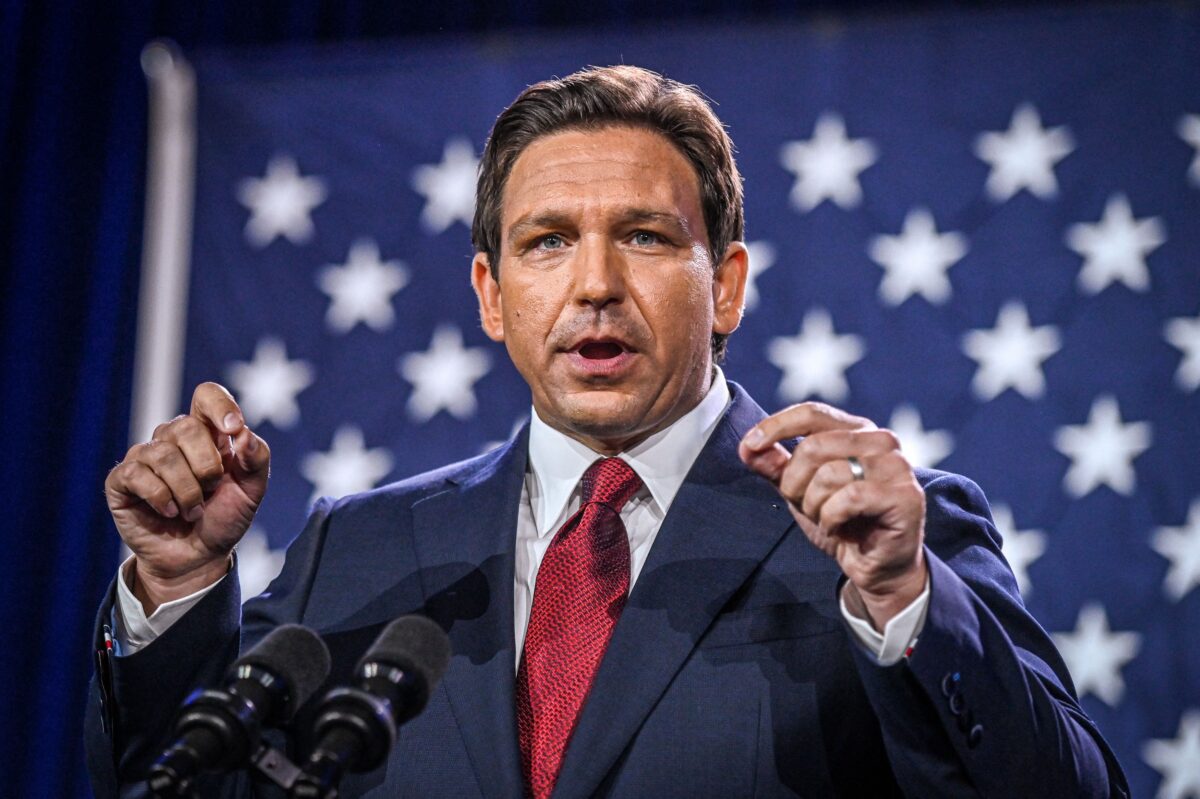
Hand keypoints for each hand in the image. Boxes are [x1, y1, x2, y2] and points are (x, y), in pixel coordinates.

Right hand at [105, 382, 269, 612]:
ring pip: (162, 454)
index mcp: (207, 434)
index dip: (219, 405)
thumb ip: (256, 459)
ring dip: (186, 490)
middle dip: (206, 465)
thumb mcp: (252, 491)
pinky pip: (137, 474)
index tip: (233, 428)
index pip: (206, 396)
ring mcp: (145, 458)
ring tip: (193, 510)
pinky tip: (169, 512)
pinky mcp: (122, 481)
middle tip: (211, 491)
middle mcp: (174, 439)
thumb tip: (244, 434)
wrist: (199, 558)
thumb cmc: (224, 518)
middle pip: (185, 426)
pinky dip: (160, 496)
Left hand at [738, 402, 926, 628]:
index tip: (750, 445)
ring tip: (826, 519)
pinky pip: (850, 498)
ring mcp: (897, 466)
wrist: (876, 567)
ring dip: (814, 505)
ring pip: (829, 474)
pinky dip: (832, 518)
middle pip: (813, 446)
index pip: (812, 413)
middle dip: (794, 483)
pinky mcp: (905, 496)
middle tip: (804, 506)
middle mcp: (881, 441)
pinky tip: (839, 529)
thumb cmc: (841, 523)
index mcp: (857, 430)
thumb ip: (775, 467)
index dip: (776, 426)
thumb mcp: (800, 492)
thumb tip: (746, 447)